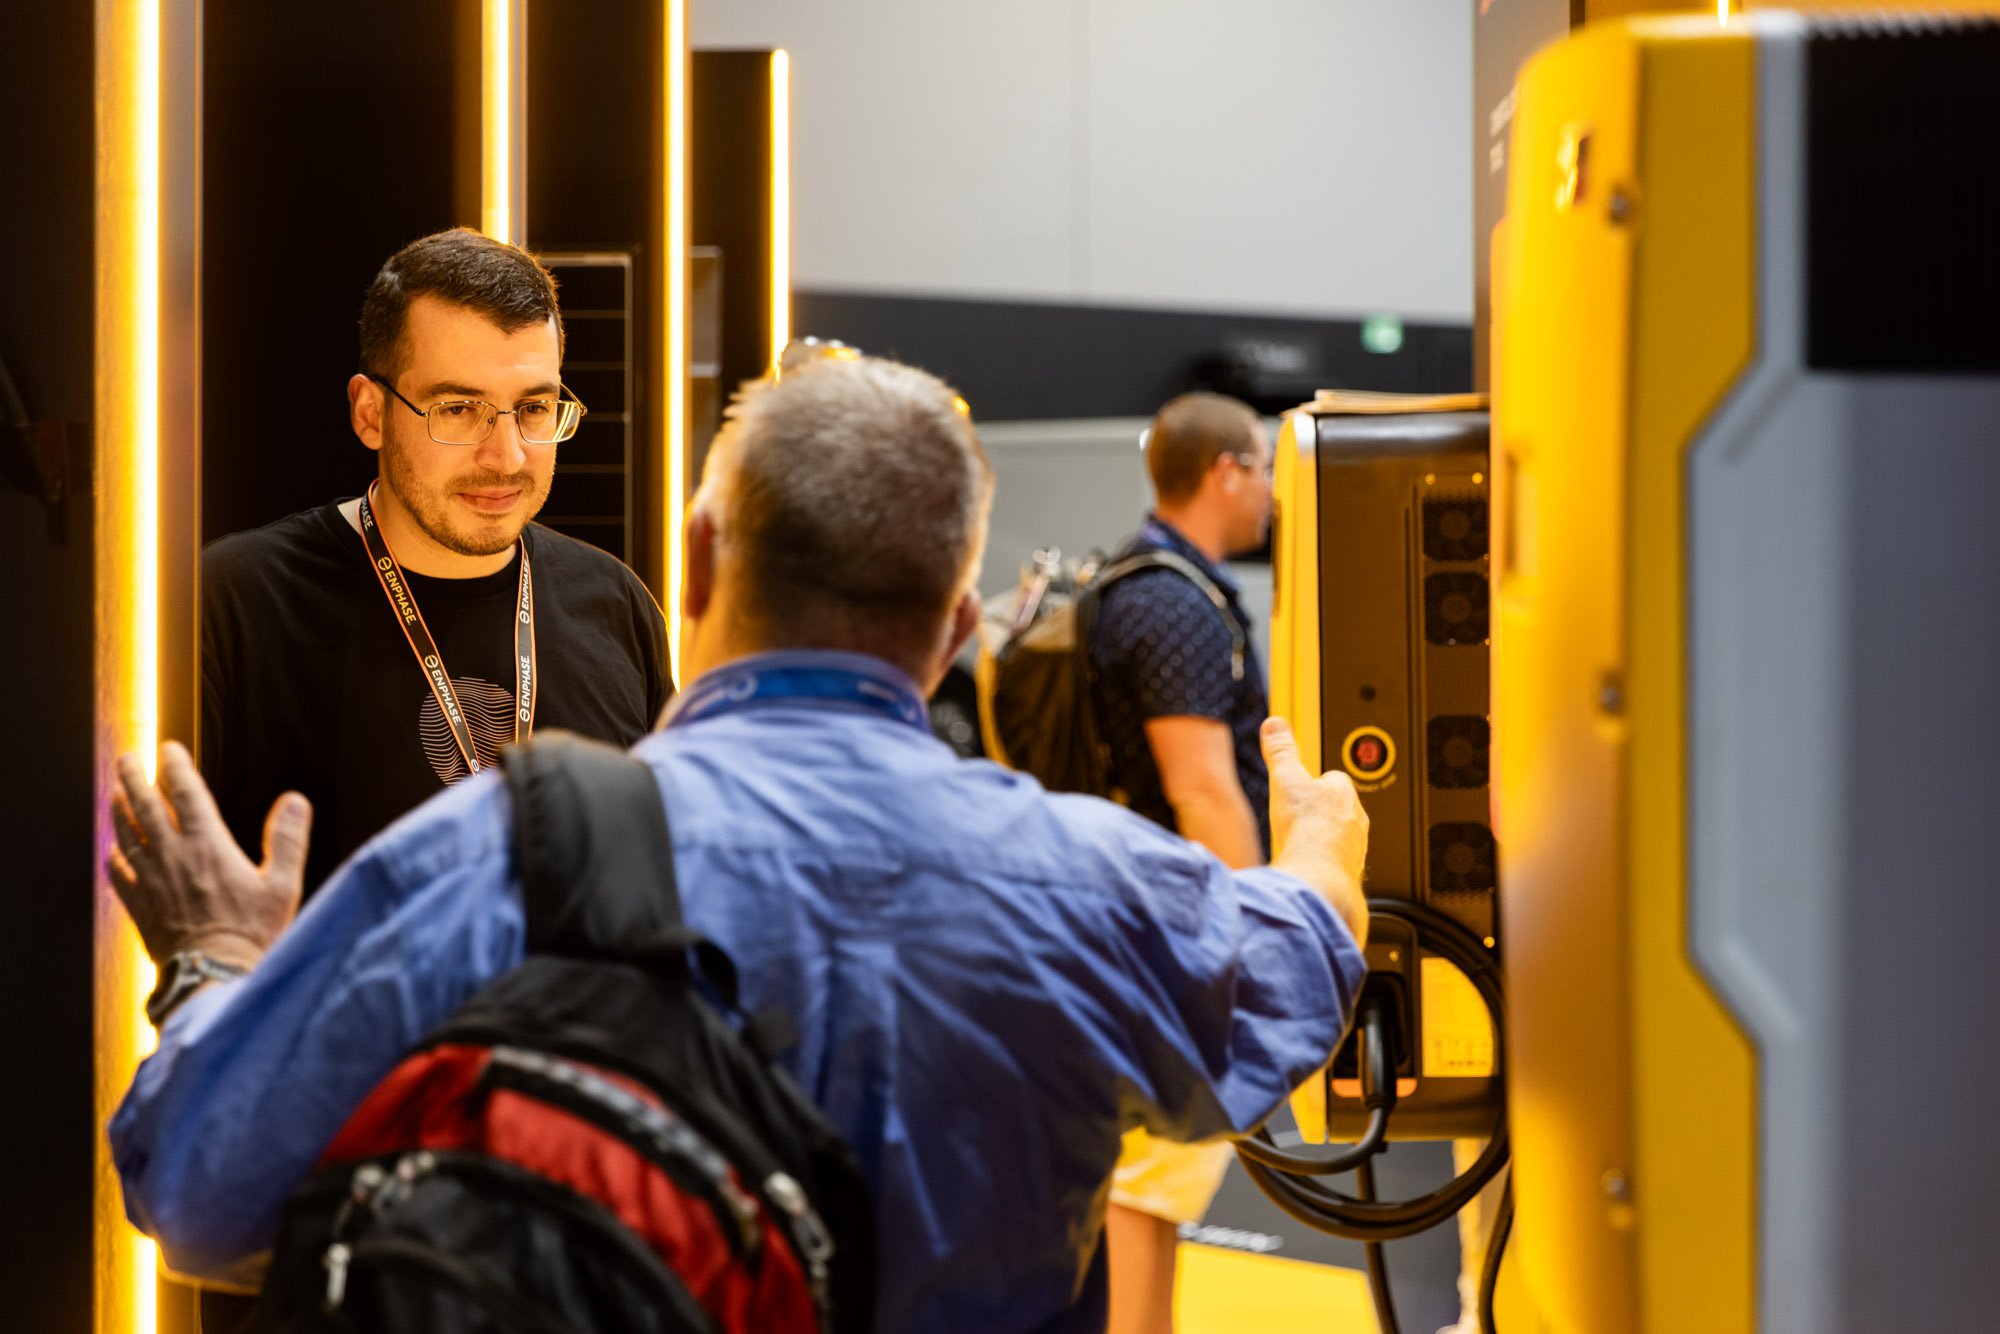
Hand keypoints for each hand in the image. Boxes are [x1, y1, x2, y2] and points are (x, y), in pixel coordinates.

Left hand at [107, 740, 310, 969]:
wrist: (214, 975)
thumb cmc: (253, 933)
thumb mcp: (283, 885)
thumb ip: (288, 839)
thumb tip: (294, 799)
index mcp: (208, 846)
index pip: (187, 795)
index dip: (176, 768)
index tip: (168, 749)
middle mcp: (173, 857)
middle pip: (146, 807)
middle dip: (134, 778)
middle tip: (126, 758)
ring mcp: (150, 881)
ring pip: (126, 836)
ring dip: (119, 810)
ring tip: (114, 792)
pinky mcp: (139, 906)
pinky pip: (117, 875)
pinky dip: (113, 857)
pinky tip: (112, 851)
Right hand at [1262, 717, 1368, 946]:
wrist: (1318, 878)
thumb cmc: (1308, 830)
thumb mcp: (1286, 779)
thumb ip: (1281, 751)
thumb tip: (1275, 725)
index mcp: (1343, 792)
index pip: (1333, 779)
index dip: (1315, 782)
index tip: (1302, 787)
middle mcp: (1356, 820)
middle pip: (1339, 809)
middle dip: (1321, 812)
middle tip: (1298, 818)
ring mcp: (1356, 848)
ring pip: (1342, 837)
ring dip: (1324, 839)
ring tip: (1301, 844)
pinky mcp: (1349, 873)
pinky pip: (1339, 864)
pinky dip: (1325, 864)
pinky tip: (1307, 867)